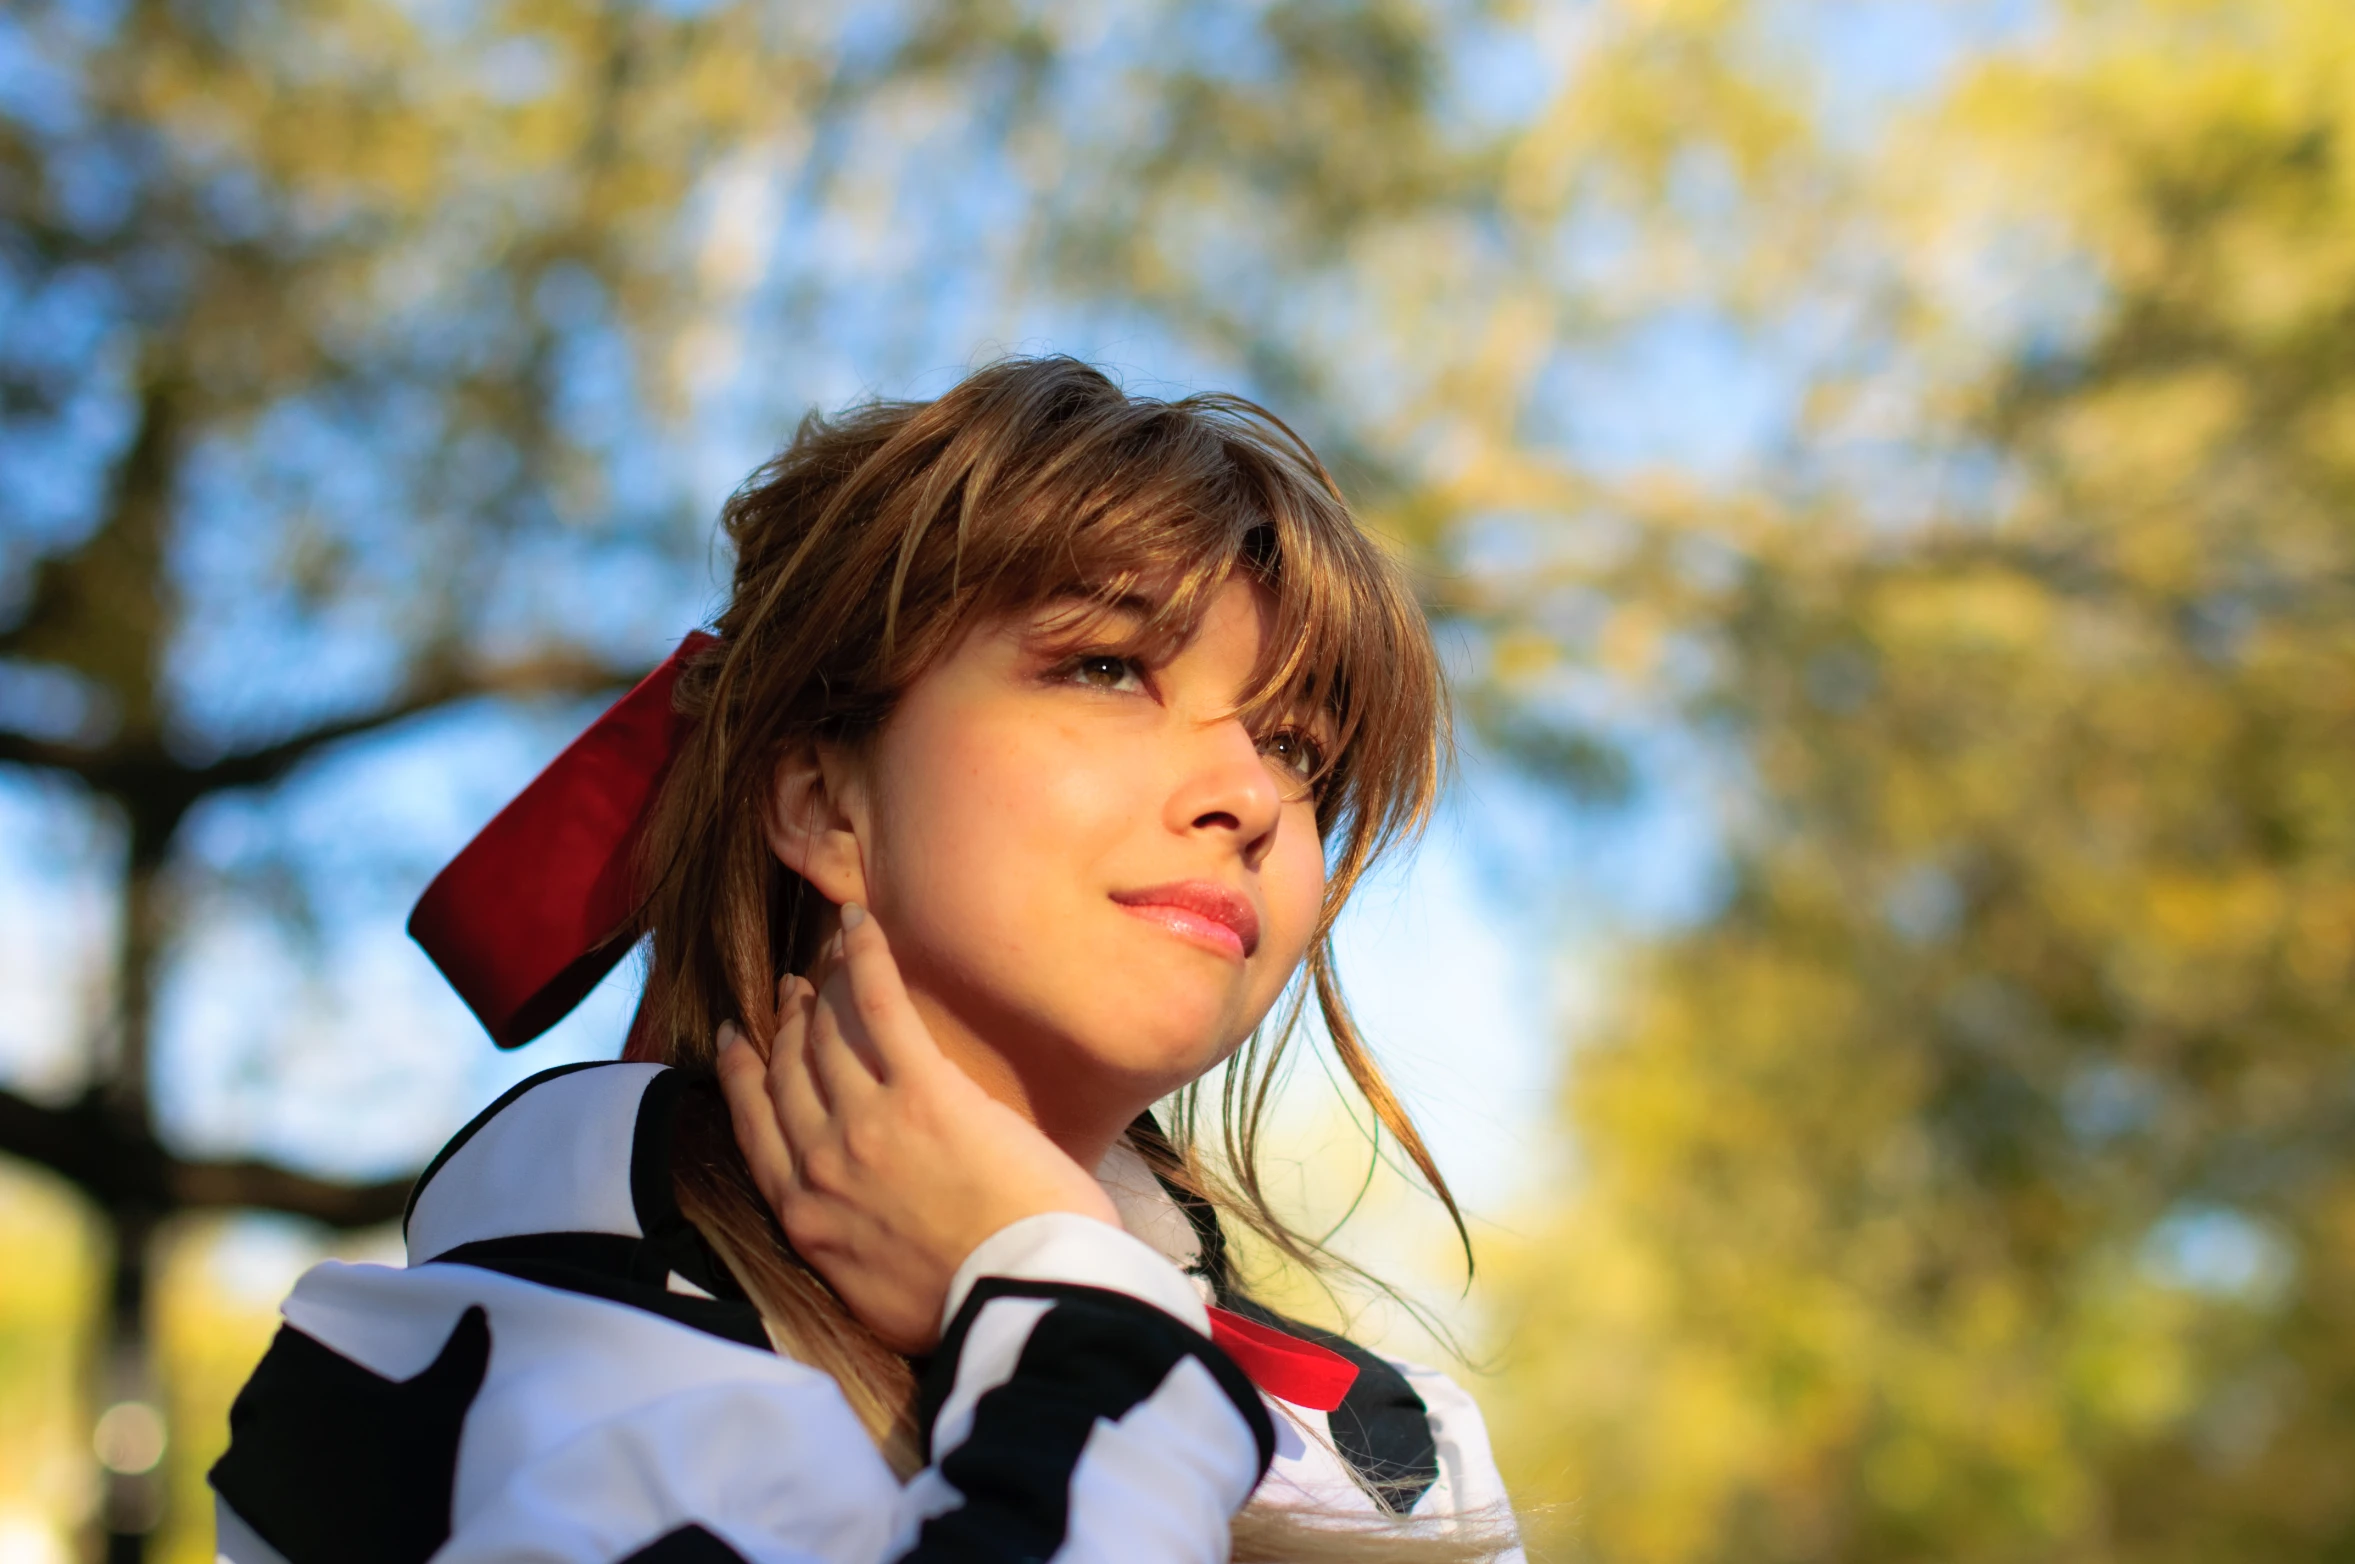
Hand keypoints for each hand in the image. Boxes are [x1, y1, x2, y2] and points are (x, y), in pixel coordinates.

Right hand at [716, 903, 1120, 1352]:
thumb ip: (852, 1252)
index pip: (757, 1127)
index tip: (738, 1041)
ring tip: (823, 963)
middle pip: (788, 1072)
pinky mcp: (922, 1090)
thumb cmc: (967, 1309)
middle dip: (784, 1024)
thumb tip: (860, 1237)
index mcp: (806, 1217)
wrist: (1018, 1298)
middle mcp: (820, 1162)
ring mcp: (866, 1121)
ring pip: (826, 1036)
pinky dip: (863, 957)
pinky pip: (880, 1005)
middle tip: (789, 990)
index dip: (743, 1074)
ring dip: (821, 991)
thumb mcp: (878, 1297)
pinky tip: (859, 921)